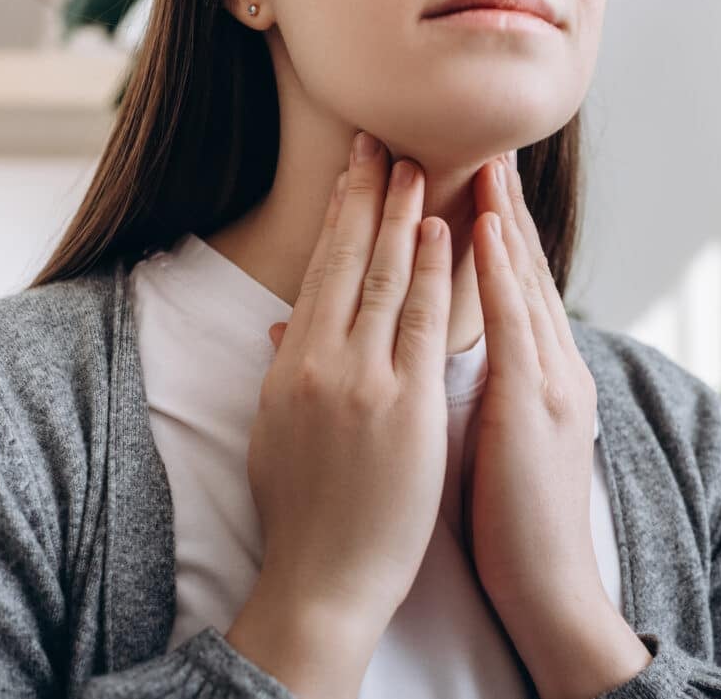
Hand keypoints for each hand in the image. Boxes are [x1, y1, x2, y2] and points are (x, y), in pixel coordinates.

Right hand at [239, 131, 452, 635]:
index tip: (351, 174)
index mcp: (289, 367)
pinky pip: (425, 322)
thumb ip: (284, 374)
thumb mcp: (276, 434)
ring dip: (403, 217)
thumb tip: (283, 328)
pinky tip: (444, 232)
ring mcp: (364, 380)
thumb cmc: (301, 512)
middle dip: (367, 196)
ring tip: (417, 167)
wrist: (323, 578)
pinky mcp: (407, 404)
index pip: (319, 273)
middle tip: (381, 142)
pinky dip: (435, 272)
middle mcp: (320, 362)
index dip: (338, 218)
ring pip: (387, 279)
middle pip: (349, 261)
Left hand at [463, 153, 651, 697]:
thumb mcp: (489, 442)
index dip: (498, 239)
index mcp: (541, 378)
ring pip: (525, 284)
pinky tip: (484, 230)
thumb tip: (429, 362)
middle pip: (526, 274)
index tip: (475, 190)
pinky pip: (516, 324)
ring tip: (486, 165)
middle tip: (487, 152)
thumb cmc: (507, 520)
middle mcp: (556, 368)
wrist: (548, 587)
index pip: (515, 293)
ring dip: (504, 220)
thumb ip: (472, 392)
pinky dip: (501, 272)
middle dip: (506, 211)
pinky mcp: (538, 405)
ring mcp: (553, 382)